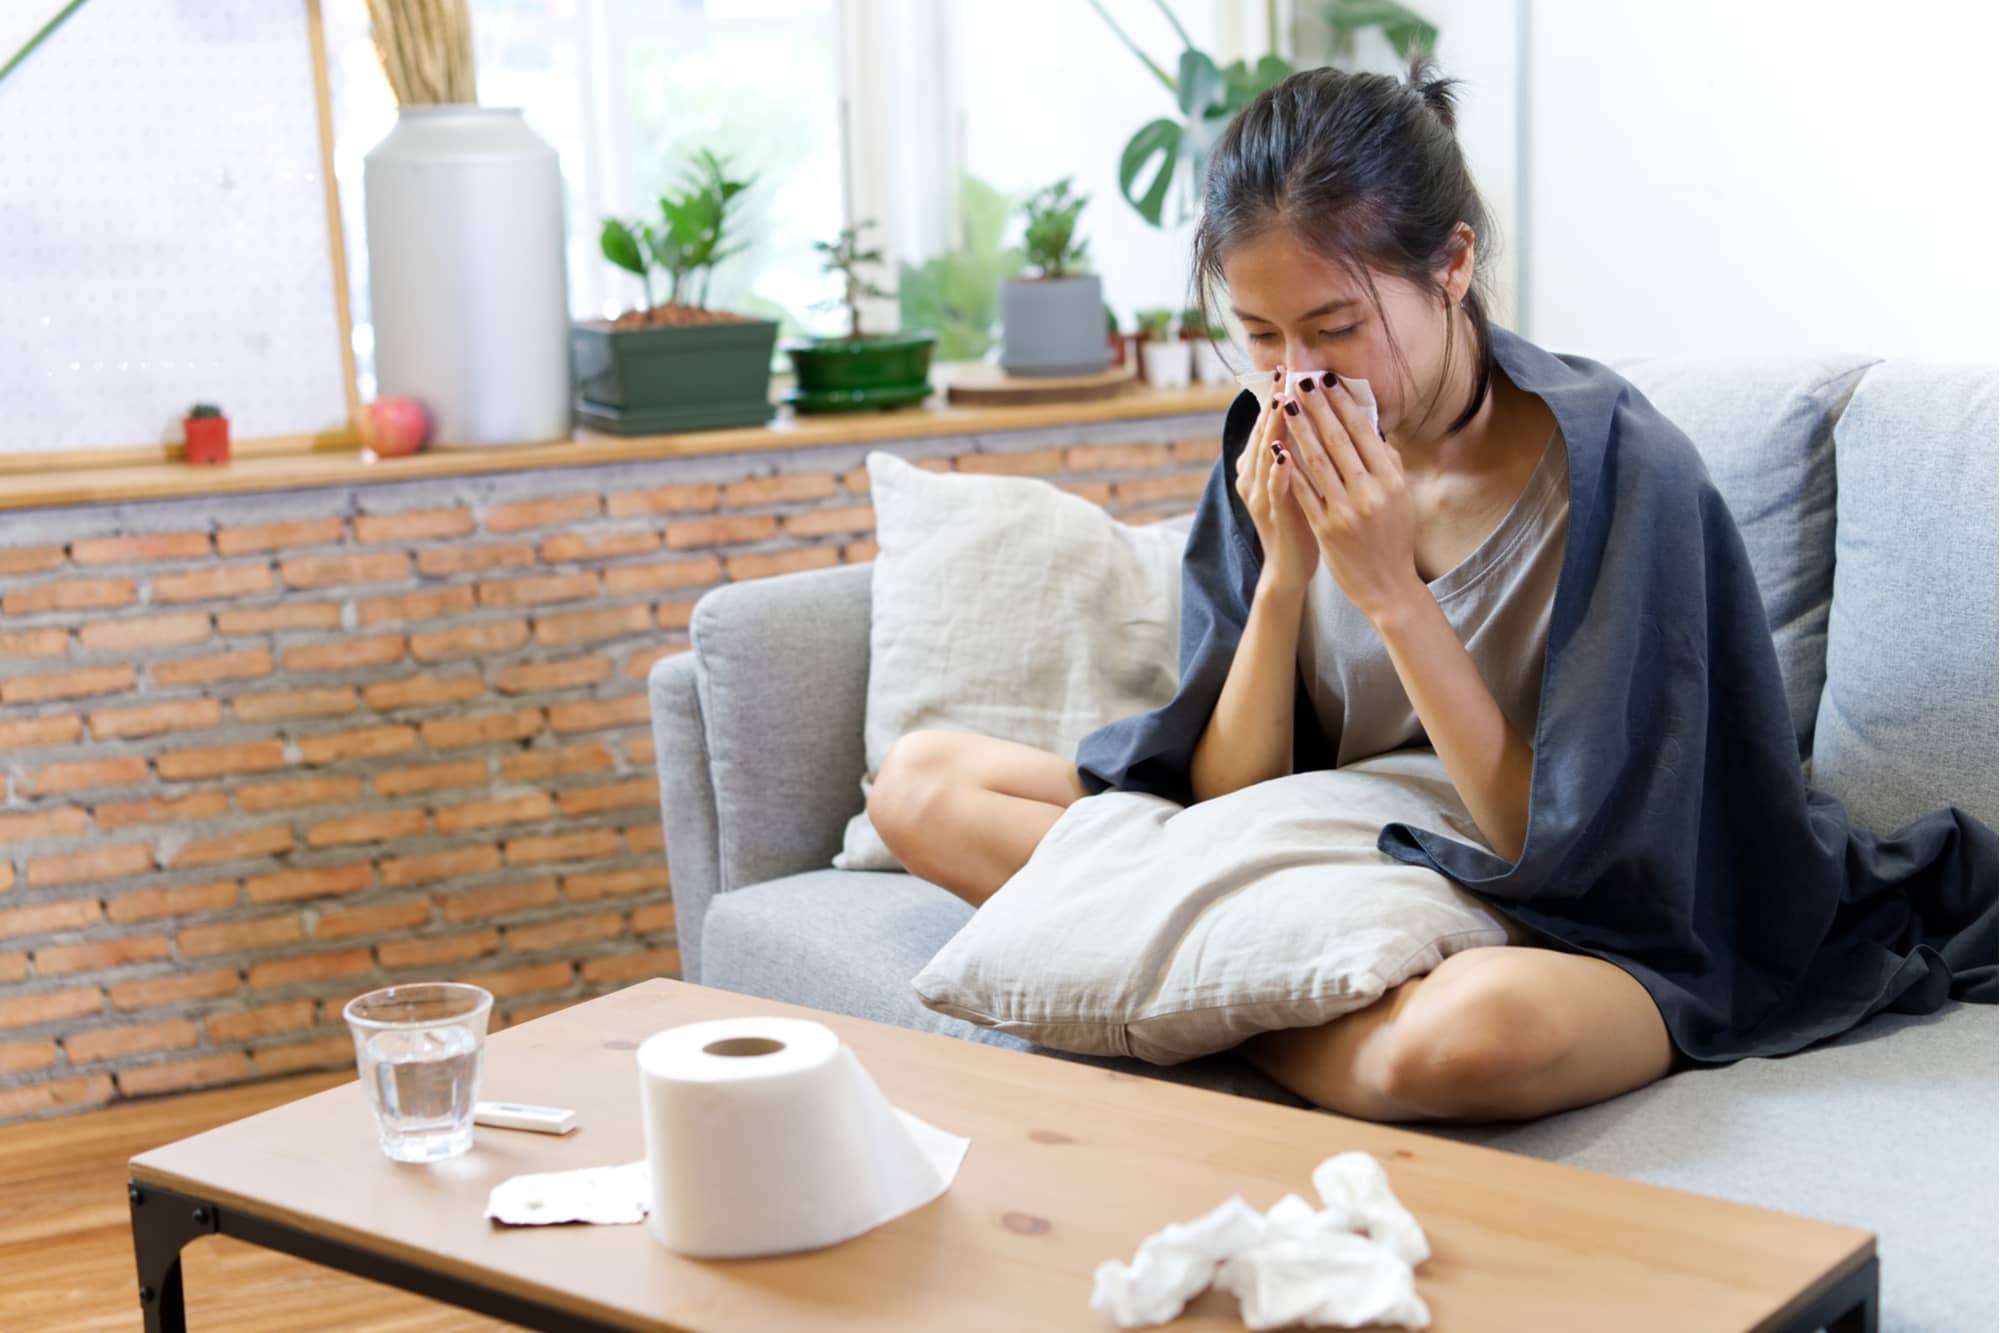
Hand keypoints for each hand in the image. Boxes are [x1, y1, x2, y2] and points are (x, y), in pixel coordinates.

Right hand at [1234, 371, 1319, 595]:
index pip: (1271, 423)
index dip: (1278, 396)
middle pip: (1264, 432)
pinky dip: (1278, 471)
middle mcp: (1254, 475)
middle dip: (1274, 402)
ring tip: (1282, 402)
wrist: (1290, 566)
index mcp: (1262, 464)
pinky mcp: (1272, 515)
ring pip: (1265, 456)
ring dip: (1273, 428)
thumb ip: (1304, 450)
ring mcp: (1261, 495)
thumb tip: (1324, 416)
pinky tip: (1284, 453)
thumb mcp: (1302, 479)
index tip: (1288, 369)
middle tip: (1283, 373)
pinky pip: (1274, 490)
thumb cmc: (1302, 520)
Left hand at [1280, 372, 1423, 621]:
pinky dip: (1290, 469)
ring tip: (1284, 405)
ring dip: (1298, 430)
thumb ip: (1388, 462)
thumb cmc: (1394, 537)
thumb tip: (1372, 426)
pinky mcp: (1327, 529)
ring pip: (1318, 461)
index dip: (1343, 403)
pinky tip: (1278, 447)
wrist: (1387, 585)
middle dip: (1317, 407)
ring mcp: (1347, 511)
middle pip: (1338, 440)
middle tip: (1300, 381)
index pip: (1364, 432)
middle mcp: (1371, 492)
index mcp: (1392, 480)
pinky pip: (1304, 492)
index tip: (1327, 380)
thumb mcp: (1401, 497)